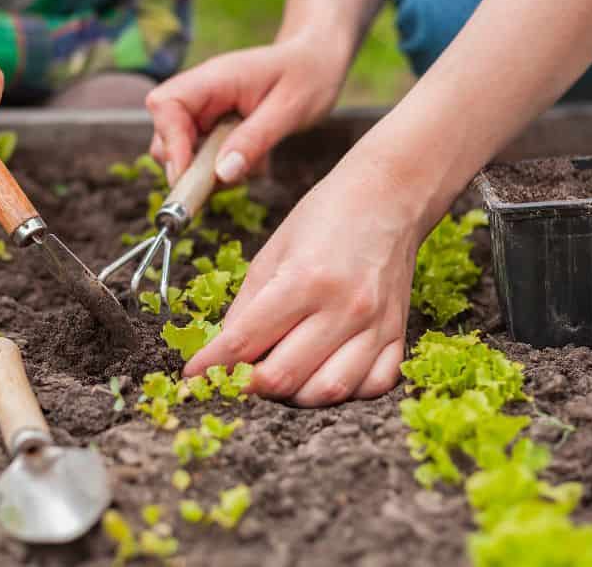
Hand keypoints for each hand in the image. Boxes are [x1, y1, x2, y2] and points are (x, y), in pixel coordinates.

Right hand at [145, 33, 346, 185]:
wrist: (318, 61)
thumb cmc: (308, 75)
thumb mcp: (289, 109)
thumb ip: (255, 140)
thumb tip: (221, 174)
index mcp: (214, 78)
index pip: (165, 106)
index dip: (170, 143)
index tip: (188, 175)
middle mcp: (202, 94)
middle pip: (165, 134)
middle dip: (186, 166)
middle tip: (223, 182)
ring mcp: (206, 111)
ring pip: (181, 151)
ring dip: (207, 172)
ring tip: (249, 167)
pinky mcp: (215, 127)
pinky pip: (203, 156)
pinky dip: (222, 170)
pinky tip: (253, 162)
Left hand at [184, 150, 421, 406]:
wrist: (389, 196)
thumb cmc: (326, 216)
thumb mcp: (273, 250)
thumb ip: (246, 304)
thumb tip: (224, 350)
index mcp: (304, 279)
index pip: (244, 341)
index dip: (211, 366)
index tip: (193, 377)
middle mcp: (344, 308)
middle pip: (283, 377)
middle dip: (247, 386)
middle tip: (233, 379)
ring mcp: (377, 325)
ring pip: (328, 392)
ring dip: (294, 396)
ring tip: (277, 378)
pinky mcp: (399, 333)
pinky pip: (373, 386)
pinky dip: (344, 391)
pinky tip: (324, 374)